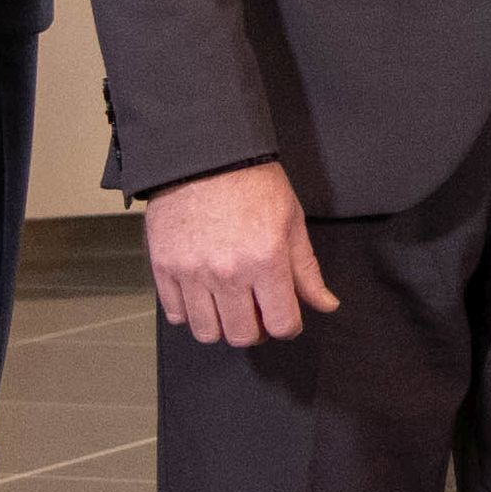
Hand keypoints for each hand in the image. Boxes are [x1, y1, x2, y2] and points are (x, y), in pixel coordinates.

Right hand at [143, 162, 335, 348]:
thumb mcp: (291, 221)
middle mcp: (228, 274)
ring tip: (227, 305)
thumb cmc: (253, 184)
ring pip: (207, 332)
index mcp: (266, 262)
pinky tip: (201, 295)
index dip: (287, 326)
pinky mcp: (164, 268)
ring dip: (221, 325)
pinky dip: (189, 312)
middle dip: (255, 329)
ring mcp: (192, 273)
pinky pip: (175, 314)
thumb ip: (306, 270)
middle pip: (242, 335)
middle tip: (256, 310)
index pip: (281, 324)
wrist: (203, 156)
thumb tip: (326, 305)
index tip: (284, 317)